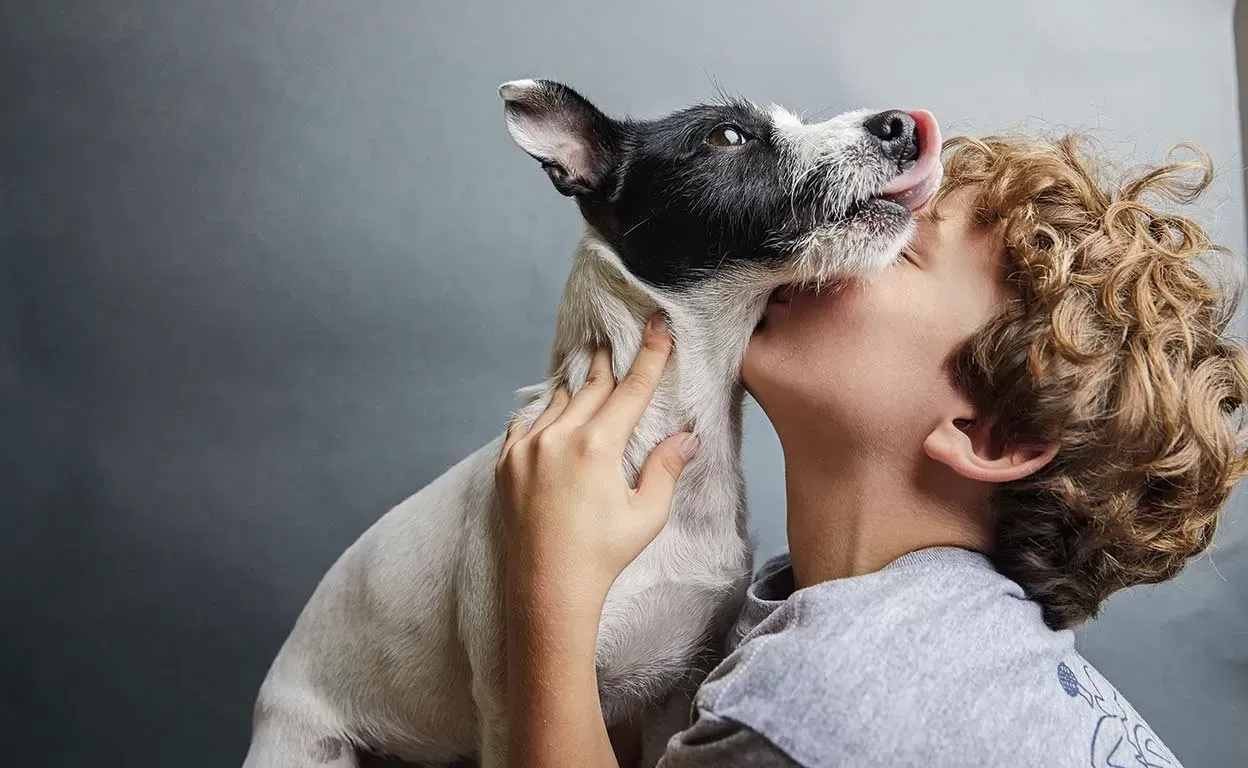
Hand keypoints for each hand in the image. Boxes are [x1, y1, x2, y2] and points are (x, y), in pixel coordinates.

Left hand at [495, 313, 699, 616]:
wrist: (547, 589)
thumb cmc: (602, 556)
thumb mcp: (646, 515)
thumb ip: (665, 469)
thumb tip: (686, 439)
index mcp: (597, 447)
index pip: (631, 389)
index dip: (650, 356)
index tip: (659, 326)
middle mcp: (558, 438)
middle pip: (592, 386)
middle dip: (610, 364)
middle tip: (618, 341)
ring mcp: (526, 449)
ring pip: (557, 400)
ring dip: (576, 385)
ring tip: (587, 369)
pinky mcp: (506, 464)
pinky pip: (525, 422)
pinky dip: (543, 412)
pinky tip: (552, 410)